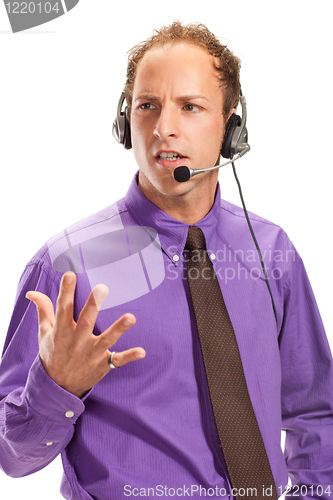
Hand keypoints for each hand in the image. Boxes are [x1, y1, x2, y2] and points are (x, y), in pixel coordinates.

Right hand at [26, 272, 145, 397]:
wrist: (56, 388)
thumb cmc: (53, 354)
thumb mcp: (45, 333)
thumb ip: (43, 310)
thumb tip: (31, 292)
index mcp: (62, 331)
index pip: (63, 308)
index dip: (66, 291)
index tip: (69, 274)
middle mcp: (77, 342)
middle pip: (86, 321)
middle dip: (94, 305)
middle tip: (102, 288)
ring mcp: (91, 354)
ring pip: (106, 340)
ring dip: (118, 329)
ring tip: (130, 317)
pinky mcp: (102, 365)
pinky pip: (117, 361)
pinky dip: (129, 356)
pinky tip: (142, 351)